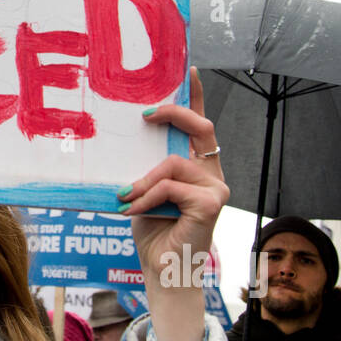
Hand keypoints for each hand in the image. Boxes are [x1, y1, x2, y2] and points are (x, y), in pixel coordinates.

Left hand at [117, 67, 228, 340]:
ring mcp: (216, 188)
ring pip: (172, 162)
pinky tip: (133, 210)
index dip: (197, 95)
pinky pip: (170, 185)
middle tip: (146, 113)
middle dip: (173, 113)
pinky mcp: (211, 203)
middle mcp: (212, 173)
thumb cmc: (153, 234)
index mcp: (198, 168)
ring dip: (143, 181)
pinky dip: (147, 196)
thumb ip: (146, 168)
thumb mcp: (144, 192)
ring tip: (126, 198)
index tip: (190, 68)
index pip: (201, 125)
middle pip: (200, 127)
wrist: (164, 272)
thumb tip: (124, 140)